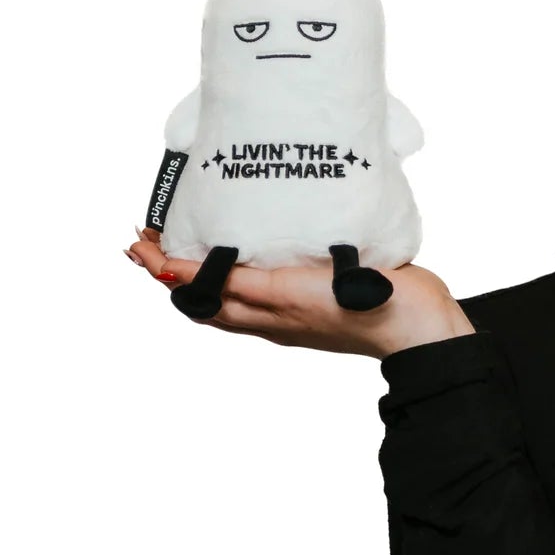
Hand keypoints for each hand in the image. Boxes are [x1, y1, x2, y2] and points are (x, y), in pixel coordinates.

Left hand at [124, 226, 475, 358]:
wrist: (416, 324)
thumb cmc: (354, 311)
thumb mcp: (283, 293)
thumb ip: (232, 283)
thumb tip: (171, 274)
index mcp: (258, 316)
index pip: (193, 294)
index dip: (162, 269)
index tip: (139, 238)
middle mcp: (272, 314)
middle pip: (210, 291)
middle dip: (179, 263)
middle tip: (158, 229)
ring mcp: (298, 304)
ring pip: (241, 285)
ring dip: (214, 260)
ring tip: (200, 231)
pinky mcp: (324, 290)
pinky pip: (274, 275)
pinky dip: (254, 257)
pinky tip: (263, 236)